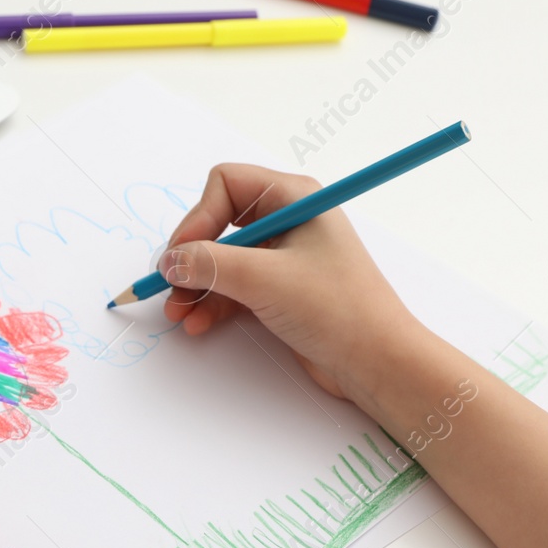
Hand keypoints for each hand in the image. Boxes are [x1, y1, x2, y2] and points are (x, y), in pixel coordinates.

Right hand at [160, 163, 427, 401]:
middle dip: (191, 255)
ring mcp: (283, 258)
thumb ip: (211, 265)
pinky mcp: (280, 291)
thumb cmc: (339, 309)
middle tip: (171, 285)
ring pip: (222, 260)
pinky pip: (233, 288)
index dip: (198, 217)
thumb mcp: (266, 280)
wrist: (377, 362)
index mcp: (294, 198)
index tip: (183, 254)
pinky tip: (199, 323)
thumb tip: (170, 262)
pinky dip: (213, 303)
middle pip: (218, 223)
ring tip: (178, 312)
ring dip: (196, 284)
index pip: (226, 185)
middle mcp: (287, 221)